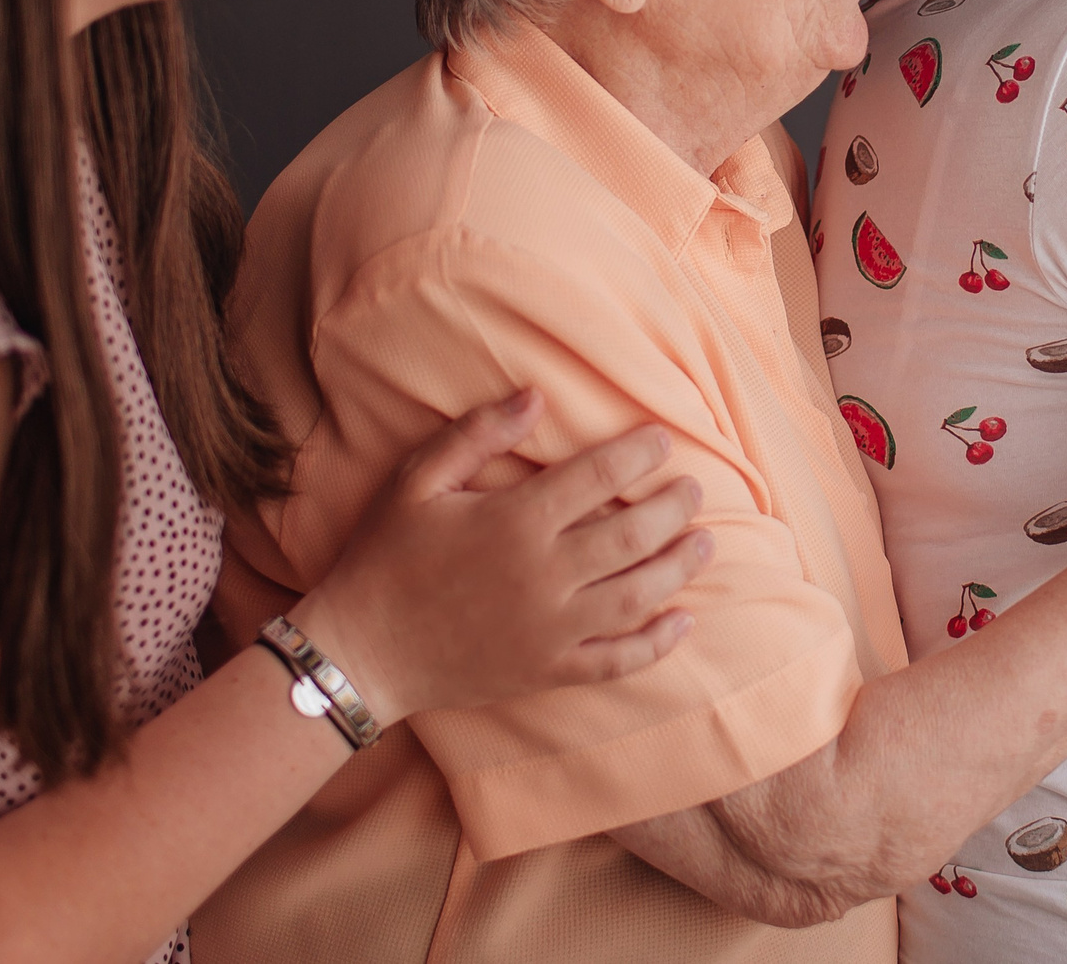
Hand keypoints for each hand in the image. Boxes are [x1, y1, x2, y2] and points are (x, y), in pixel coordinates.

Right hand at [294, 390, 712, 724]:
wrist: (360, 652)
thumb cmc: (385, 557)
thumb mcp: (417, 481)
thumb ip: (477, 434)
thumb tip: (536, 396)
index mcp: (515, 522)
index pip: (598, 478)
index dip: (638, 454)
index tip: (663, 438)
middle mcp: (544, 576)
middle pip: (632, 536)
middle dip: (673, 507)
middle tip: (696, 489)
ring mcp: (551, 630)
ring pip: (637, 596)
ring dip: (678, 567)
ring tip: (705, 543)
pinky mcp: (549, 671)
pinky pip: (617, 661)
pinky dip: (656, 644)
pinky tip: (683, 622)